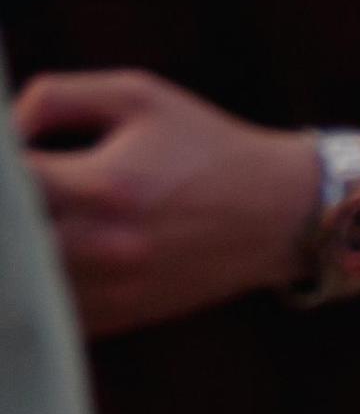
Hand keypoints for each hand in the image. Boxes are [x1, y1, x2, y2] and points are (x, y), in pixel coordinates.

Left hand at [16, 67, 316, 334]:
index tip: (7, 159)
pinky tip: (47, 256)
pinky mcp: (112, 317)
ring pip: (18, 282)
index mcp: (105, 185)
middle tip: (15, 198)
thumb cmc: (204, 146)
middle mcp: (102, 245)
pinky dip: (32, 285)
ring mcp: (106, 289)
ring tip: (35, 224)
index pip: (9, 184)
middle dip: (4, 214)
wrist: (278, 213)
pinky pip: (42, 310)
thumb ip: (58, 98)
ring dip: (16, 252)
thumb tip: (2, 130)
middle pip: (6, 240)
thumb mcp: (141, 97)